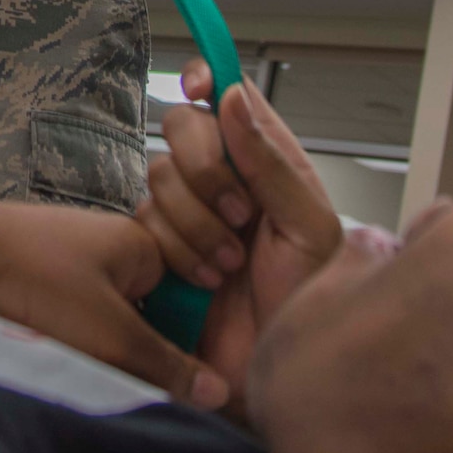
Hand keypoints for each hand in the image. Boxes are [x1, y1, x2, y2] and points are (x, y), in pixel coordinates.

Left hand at [0, 190, 229, 410]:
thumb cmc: (33, 282)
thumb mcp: (109, 336)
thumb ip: (165, 366)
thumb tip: (220, 391)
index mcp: (143, 246)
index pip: (188, 304)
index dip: (184, 347)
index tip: (178, 385)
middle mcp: (113, 245)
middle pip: (148, 313)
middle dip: (136, 351)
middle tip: (119, 377)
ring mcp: (74, 256)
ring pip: (108, 318)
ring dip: (99, 347)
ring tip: (79, 363)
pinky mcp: (41, 270)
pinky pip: (73, 313)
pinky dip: (68, 335)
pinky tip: (52, 350)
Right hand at [138, 61, 344, 405]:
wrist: (275, 372)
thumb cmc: (307, 305)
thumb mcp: (309, 230)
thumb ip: (273, 163)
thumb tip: (234, 98)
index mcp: (270, 163)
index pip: (231, 98)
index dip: (209, 79)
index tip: (197, 85)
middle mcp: (227, 180)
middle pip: (184, 128)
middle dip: (206, 167)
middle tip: (240, 215)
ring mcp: (189, 213)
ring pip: (159, 176)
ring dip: (195, 223)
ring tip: (228, 267)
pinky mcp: (158, 250)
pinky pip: (142, 224)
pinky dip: (173, 251)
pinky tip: (201, 282)